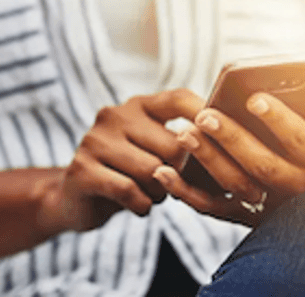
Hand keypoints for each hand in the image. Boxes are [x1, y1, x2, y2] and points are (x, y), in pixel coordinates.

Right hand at [40, 89, 208, 231]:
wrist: (75, 197)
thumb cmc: (130, 173)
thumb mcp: (156, 150)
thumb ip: (185, 141)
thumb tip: (229, 145)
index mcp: (139, 105)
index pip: (179, 98)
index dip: (205, 115)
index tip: (223, 137)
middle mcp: (115, 115)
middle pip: (173, 145)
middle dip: (181, 173)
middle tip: (171, 184)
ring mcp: (95, 140)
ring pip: (152, 171)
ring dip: (160, 192)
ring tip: (152, 193)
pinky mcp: (82, 170)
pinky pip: (130, 190)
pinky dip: (142, 205)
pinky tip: (139, 205)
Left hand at [152, 95, 304, 225]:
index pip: (299, 140)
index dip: (278, 119)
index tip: (254, 97)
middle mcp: (297, 189)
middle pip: (261, 164)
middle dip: (232, 138)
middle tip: (204, 115)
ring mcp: (272, 207)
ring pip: (235, 187)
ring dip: (207, 161)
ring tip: (183, 134)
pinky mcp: (249, 220)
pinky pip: (214, 209)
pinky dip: (186, 193)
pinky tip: (163, 172)